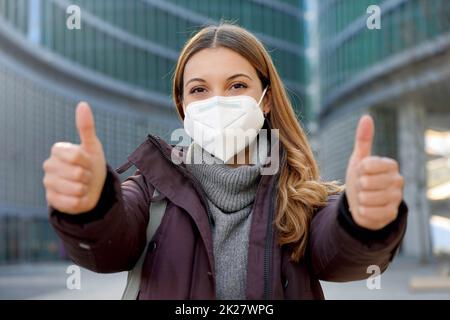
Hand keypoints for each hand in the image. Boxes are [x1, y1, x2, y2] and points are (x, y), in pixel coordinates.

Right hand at [43, 102, 106, 213]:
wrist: (91, 187)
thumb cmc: (91, 164)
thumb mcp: (92, 146)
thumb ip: (86, 127)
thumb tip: (83, 104)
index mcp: (57, 150)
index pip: (75, 155)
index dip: (87, 160)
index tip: (87, 161)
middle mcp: (49, 166)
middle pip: (77, 173)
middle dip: (88, 176)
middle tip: (86, 175)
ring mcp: (48, 183)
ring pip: (75, 189)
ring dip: (86, 189)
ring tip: (83, 185)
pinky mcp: (52, 200)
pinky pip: (73, 203)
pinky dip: (81, 201)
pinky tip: (79, 196)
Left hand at [345, 115, 403, 229]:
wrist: (362, 203)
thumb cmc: (361, 178)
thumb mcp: (359, 160)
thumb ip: (363, 140)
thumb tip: (366, 117)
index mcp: (391, 165)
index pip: (367, 165)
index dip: (359, 170)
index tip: (362, 172)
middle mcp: (398, 181)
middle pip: (366, 183)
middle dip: (358, 186)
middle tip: (363, 187)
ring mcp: (396, 198)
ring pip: (366, 198)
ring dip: (360, 200)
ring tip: (365, 198)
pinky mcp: (391, 214)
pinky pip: (368, 212)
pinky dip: (362, 212)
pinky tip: (367, 209)